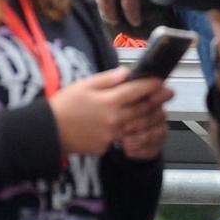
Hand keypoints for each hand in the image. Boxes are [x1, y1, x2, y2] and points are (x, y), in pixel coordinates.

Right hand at [49, 66, 169, 156]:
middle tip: (169, 93)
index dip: (151, 85)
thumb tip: (126, 73)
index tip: (161, 80)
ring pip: (137, 126)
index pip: (136, 91)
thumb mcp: (84, 84)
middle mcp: (114, 119)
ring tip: (158, 109)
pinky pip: (122, 137)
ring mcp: (111, 135)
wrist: (50, 131)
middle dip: (157, 100)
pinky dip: (129, 130)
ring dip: (150, 117)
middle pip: (142, 110)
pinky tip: (131, 124)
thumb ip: (107, 79)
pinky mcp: (106, 146)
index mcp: (108, 101)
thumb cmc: (64, 104)